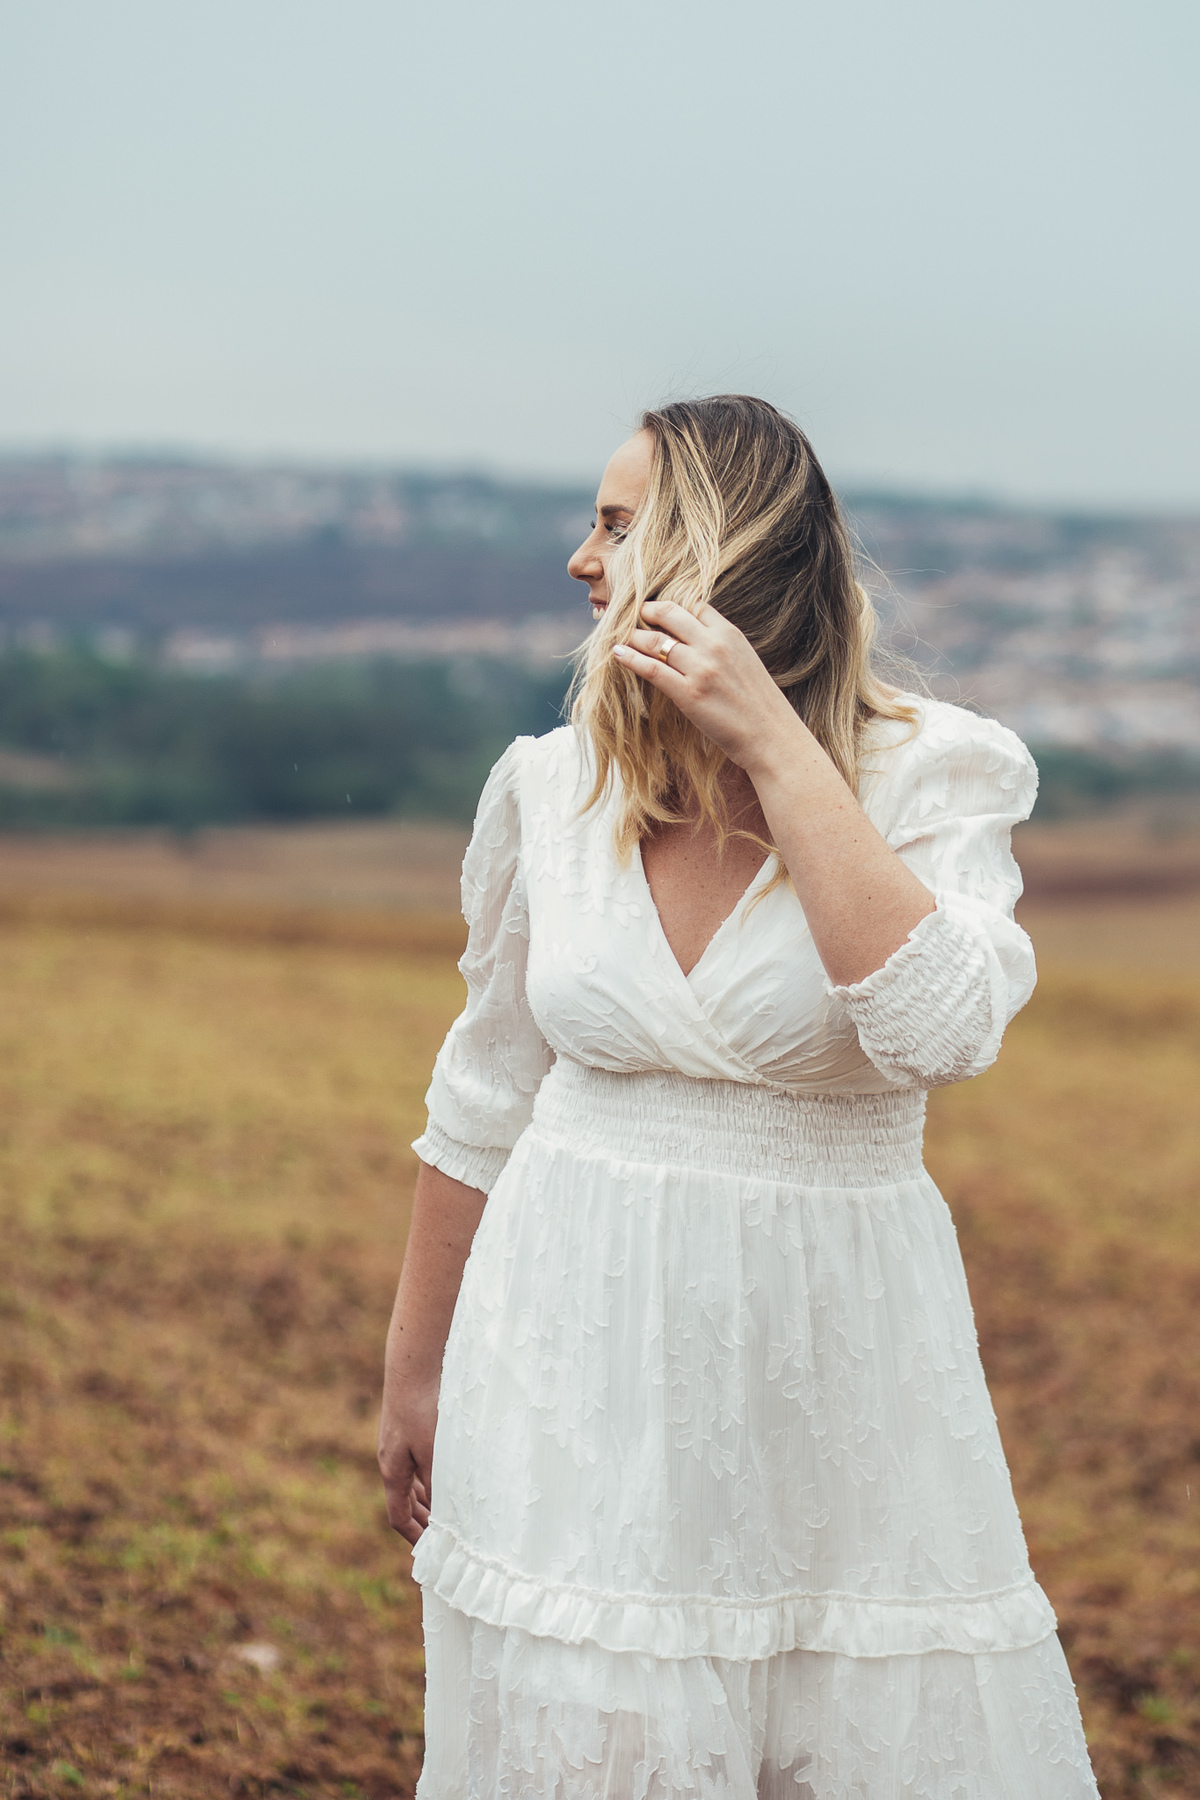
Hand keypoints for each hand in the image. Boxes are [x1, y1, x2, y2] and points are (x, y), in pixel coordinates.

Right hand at [377, 1378, 437, 1545]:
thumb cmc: (422, 1410)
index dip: (414, 1536)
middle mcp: (390, 1461)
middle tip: (442, 1536)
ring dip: (427, 1499)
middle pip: (402, 1502)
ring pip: (410, 1482)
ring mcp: (396, 1444)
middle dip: (421, 1521)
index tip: (430, 1549)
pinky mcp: (406, 1428)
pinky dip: (428, 1476)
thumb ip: (437, 1483)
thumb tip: (445, 1513)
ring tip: (448, 1509)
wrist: (411, 1368)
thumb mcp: (433, 1452)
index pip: (397, 1517)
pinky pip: (415, 1463)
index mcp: (392, 1472)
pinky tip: (446, 1472)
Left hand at [613, 598, 803, 773]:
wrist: (772, 736)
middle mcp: (714, 645)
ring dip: (634, 636)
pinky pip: (651, 668)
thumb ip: (722, 646)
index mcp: (730, 634)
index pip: (694, 605)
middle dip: (648, 611)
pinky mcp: (688, 694)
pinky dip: (630, 658)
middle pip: (670, 614)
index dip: (673, 606)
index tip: (660, 610)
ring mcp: (700, 669)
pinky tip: (617, 653)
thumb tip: (696, 640)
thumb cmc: (760, 705)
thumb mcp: (746, 661)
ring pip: (655, 640)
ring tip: (623, 636)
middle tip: (637, 615)